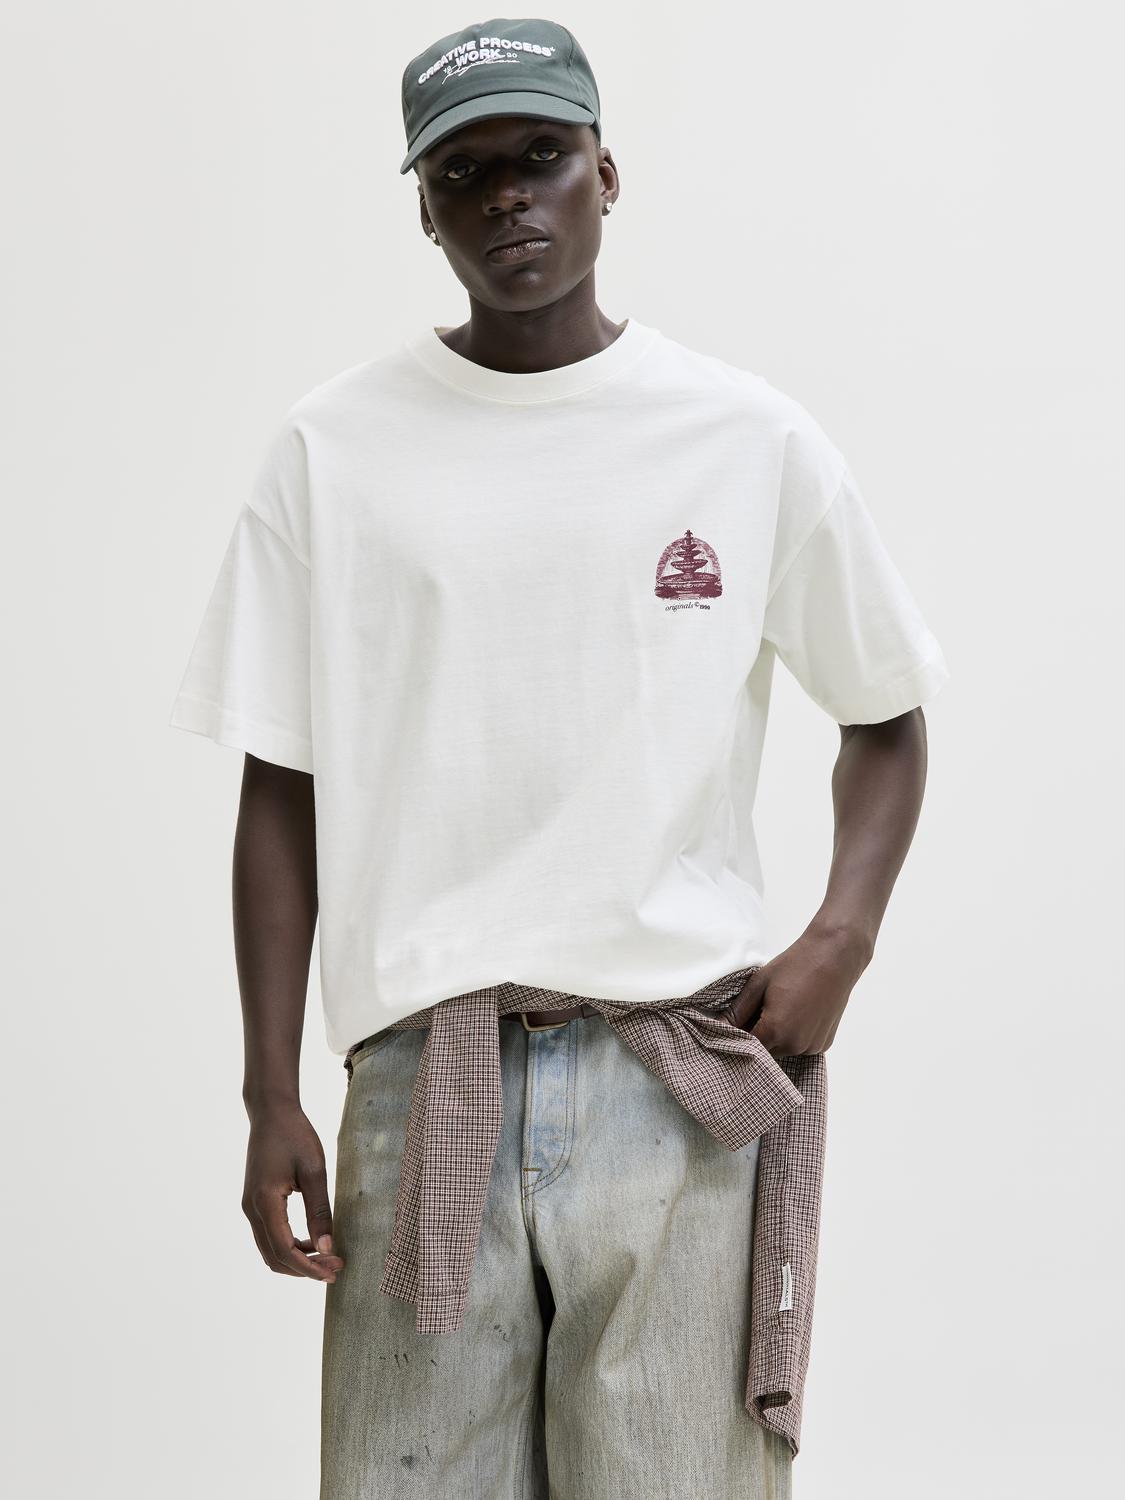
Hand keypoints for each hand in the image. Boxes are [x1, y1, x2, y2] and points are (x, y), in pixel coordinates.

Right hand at [241, 1103, 345, 1283]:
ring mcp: (250, 1207)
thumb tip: (327, 1247)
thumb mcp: (315, 1170)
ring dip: (296, 1260)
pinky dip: (289, 1247)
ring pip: (269, 1250)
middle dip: (304, 1269)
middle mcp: (251, 1209)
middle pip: (274, 1257)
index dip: (309, 1267)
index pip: (284, 1250)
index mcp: (265, 1202)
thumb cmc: (295, 1135)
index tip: (335, 1270)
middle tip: (336, 1266)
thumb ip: (320, 1211)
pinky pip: (269, 1236)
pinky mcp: (254, 1203)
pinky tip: (312, 1241)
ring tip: (327, 1256)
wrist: (271, 1112)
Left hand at [723, 922, 870, 1058]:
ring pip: (783, 1050)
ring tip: (780, 1009)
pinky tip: (797, 1014)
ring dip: (776, 1038)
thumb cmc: (794, 966)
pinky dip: (794, 1036)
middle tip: (758, 1011)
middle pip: (764, 1051)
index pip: (746, 1047)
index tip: (736, 1023)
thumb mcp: (759, 984)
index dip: (738, 1036)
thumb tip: (718, 1026)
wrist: (834, 957)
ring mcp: (811, 1046)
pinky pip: (801, 1047)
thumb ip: (737, 1011)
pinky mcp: (824, 1044)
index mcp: (775, 1030)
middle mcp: (795, 1044)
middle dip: (757, 1036)